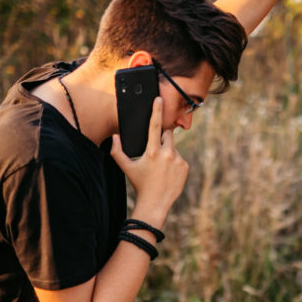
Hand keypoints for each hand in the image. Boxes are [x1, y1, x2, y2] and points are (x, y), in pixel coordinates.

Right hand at [110, 98, 188, 226]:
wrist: (155, 203)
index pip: (154, 126)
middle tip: (155, 151)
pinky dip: (174, 162)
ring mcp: (178, 160)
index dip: (156, 110)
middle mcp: (167, 154)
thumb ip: (117, 151)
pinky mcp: (185, 167)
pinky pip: (180, 158)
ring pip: (173, 147)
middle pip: (167, 134)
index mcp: (152, 151)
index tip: (159, 99)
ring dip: (168, 152)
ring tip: (161, 167)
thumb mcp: (126, 168)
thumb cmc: (140, 184)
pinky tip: (168, 173)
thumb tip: (115, 137)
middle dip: (162, 137)